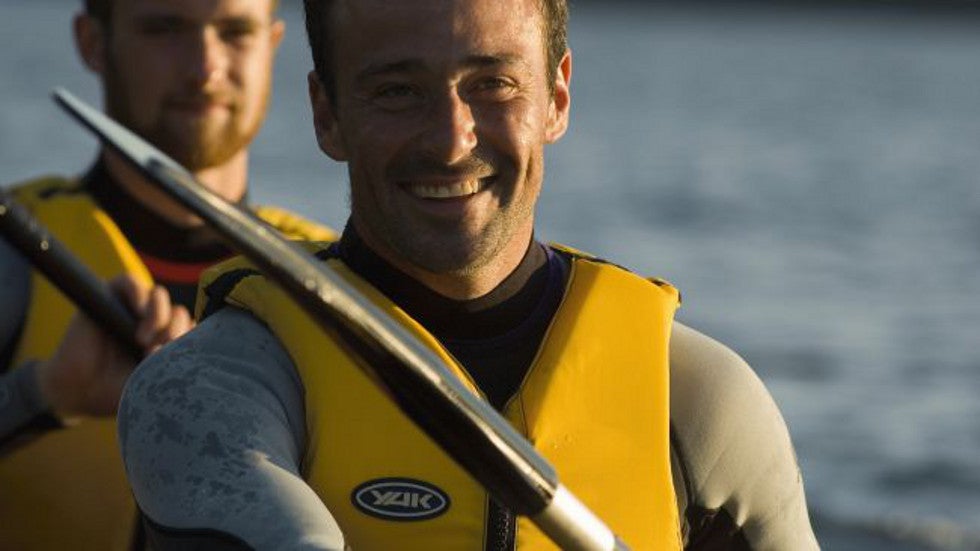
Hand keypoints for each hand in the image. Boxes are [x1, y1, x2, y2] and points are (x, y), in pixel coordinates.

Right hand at [36, 275, 193, 419]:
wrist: (75, 393)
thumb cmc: (116, 392)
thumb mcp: (153, 383)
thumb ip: (173, 367)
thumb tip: (187, 350)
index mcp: (168, 343)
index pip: (193, 328)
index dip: (193, 338)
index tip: (182, 358)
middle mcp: (153, 325)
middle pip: (179, 313)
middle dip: (175, 331)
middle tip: (156, 352)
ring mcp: (130, 311)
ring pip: (159, 295)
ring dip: (158, 315)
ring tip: (143, 340)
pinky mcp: (108, 299)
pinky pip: (130, 282)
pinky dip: (138, 293)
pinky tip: (138, 312)